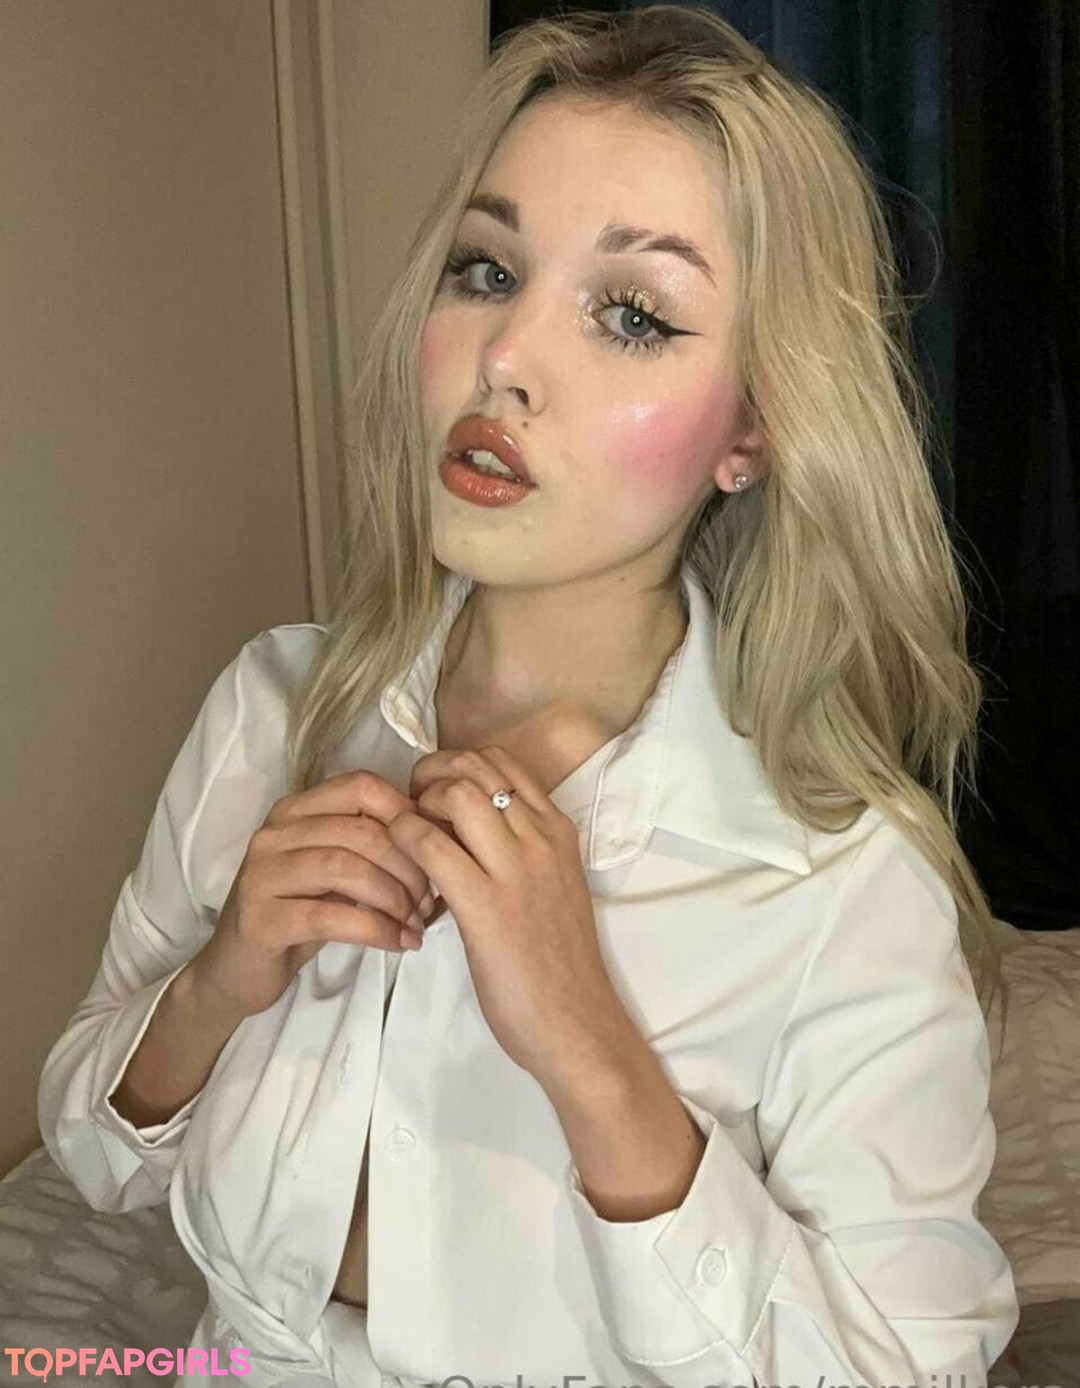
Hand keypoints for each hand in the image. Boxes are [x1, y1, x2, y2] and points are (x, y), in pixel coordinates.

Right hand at [191, 769, 433, 1018]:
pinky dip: (375, 929)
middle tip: (429, 902)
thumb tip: (440, 842)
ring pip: (347, 868)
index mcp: (297, 810)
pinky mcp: (260, 918)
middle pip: (362, 830)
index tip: (433, 853)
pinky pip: (330, 916)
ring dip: (394, 899)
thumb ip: (372, 849)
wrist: (238, 970)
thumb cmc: (298, 915)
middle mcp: (275, 831)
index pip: (362, 786)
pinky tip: (397, 943)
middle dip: (409, 867)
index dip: (407, 816)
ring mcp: (262, 872)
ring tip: (414, 923)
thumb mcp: (336, 873)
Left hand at [388, 746, 630, 1083]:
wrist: (578, 1024)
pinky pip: (431, 847)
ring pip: (454, 795)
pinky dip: (404, 842)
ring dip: (416, 806)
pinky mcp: (486, 907)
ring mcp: (516, 870)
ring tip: (406, 840)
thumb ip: (520, 850)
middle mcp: (541, 838)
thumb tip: (465, 829)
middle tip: (409, 807)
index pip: (501, 761)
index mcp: (558, 831)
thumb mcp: (553, 886)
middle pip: (473, 765)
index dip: (455, 765)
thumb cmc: (559, 964)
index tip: (434, 795)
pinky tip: (401, 869)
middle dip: (428, 774)